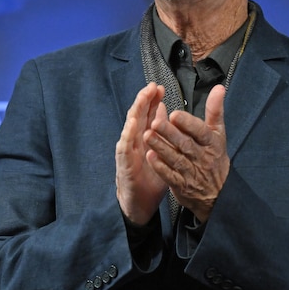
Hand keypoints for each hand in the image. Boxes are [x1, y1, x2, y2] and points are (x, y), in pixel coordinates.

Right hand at [115, 83, 168, 225]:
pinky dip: (128, 134)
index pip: (147, 115)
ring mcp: (127, 152)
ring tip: (142, 98)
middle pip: (138, 116)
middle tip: (151, 86)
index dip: (152, 100)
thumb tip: (164, 109)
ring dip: (136, 112)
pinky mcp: (124, 164)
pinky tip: (132, 124)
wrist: (140, 203)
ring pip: (130, 127)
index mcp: (144, 138)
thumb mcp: (161, 152)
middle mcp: (134, 142)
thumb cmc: (151, 176)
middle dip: (144, 100)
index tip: (159, 87)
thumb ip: (162, 131)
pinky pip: (124, 147)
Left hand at [144, 84, 229, 222]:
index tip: (174, 114)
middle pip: (185, 144)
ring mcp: (191, 172)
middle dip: (169, 133)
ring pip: (175, 158)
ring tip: (147, 135)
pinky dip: (160, 167)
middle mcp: (202, 157)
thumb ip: (215, 110)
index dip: (188, 124)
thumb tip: (219, 87)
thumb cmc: (215, 157)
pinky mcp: (181, 185)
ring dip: (161, 147)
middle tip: (154, 122)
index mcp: (212, 143)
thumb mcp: (219, 133)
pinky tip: (150, 156)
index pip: (201, 132)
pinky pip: (170, 175)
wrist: (218, 192)